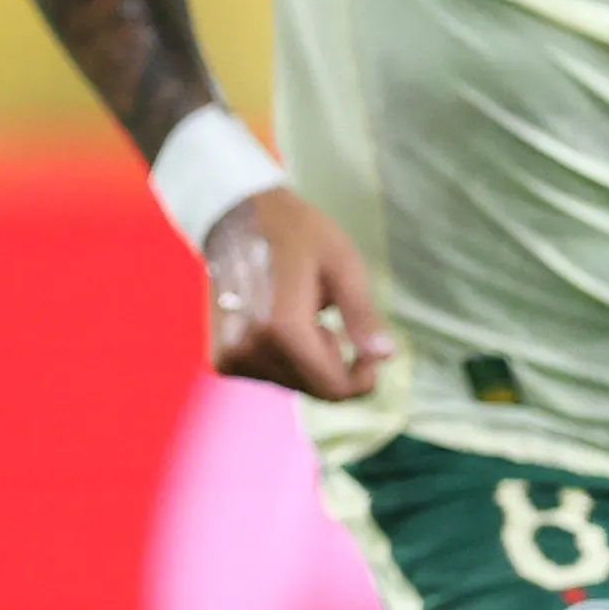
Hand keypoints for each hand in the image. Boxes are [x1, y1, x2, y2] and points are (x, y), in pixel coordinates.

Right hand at [201, 187, 394, 399]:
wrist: (237, 220)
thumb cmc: (298, 235)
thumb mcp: (343, 266)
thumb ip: (363, 316)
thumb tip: (386, 357)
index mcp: (281, 328)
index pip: (334, 388)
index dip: (363, 378)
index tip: (370, 351)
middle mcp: (249, 349)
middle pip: (316, 390)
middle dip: (336, 364)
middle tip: (330, 319)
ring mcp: (231, 356)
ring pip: (296, 384)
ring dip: (312, 359)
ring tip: (301, 313)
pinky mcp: (222, 359)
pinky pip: (272, 376)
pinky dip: (288, 359)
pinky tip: (282, 324)